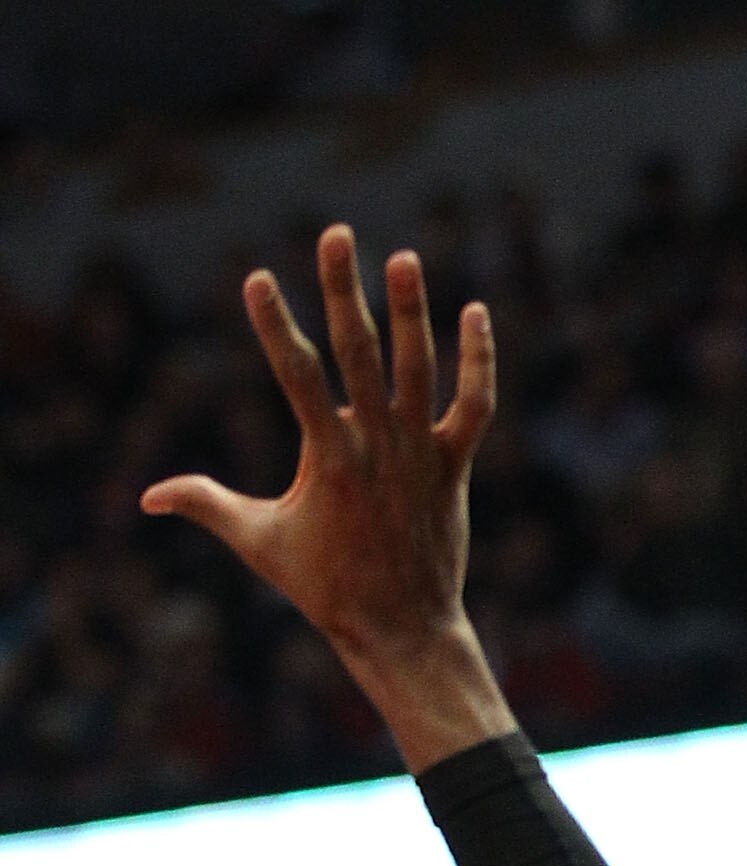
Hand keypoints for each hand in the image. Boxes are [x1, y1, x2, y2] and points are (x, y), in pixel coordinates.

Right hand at [141, 223, 494, 679]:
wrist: (403, 630)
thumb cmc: (327, 589)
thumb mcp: (261, 544)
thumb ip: (208, 505)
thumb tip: (148, 497)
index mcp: (328, 457)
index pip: (294, 375)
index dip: (274, 326)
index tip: (258, 278)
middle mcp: (376, 445)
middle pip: (358, 354)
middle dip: (344, 291)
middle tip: (335, 234)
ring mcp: (420, 454)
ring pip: (419, 371)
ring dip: (411, 312)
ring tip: (403, 257)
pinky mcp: (454, 466)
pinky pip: (474, 407)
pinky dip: (479, 363)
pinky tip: (475, 313)